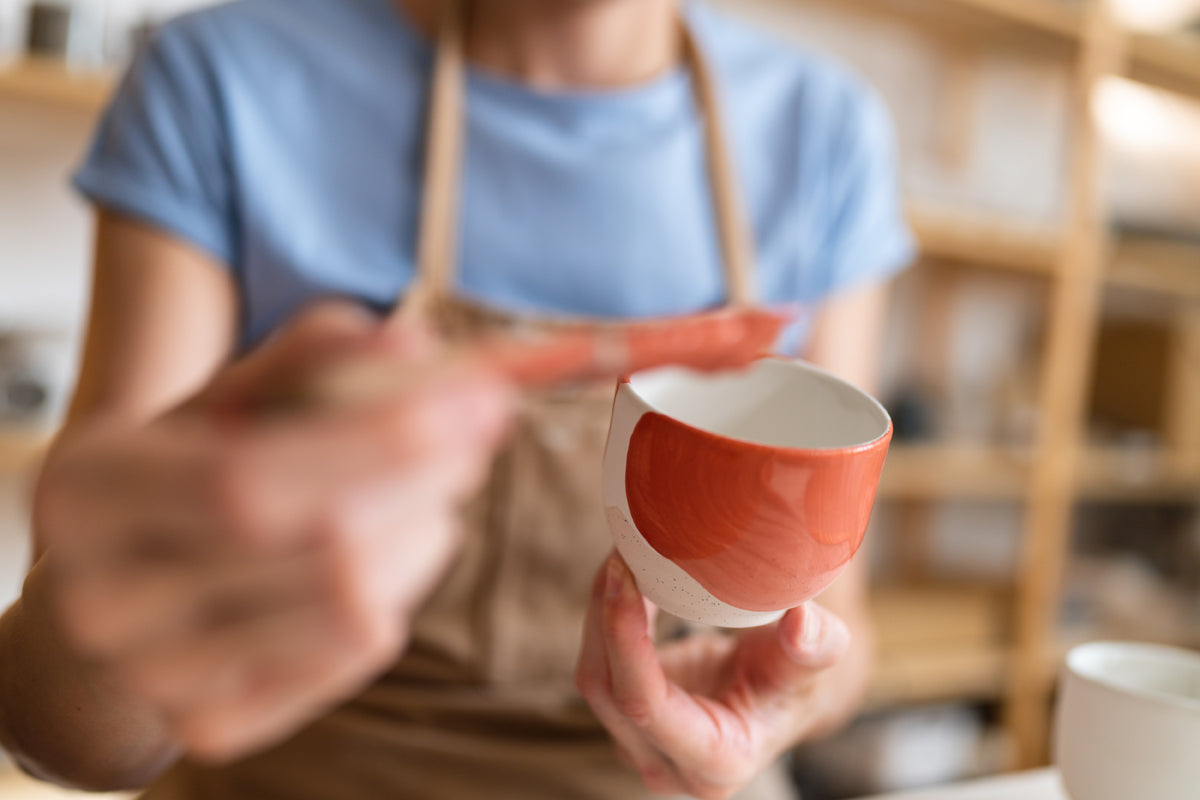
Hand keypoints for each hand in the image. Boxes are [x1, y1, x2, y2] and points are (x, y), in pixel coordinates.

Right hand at [36, 302, 513, 763]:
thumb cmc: (189, 469)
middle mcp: (103, 600)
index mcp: (89, 490)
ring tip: (433, 491)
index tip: (476, 398)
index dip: (375, 440)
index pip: (247, 478)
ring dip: (426, 531)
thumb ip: (311, 356)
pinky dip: (401, 588)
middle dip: (426, 479)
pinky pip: (354, 656)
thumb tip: (413, 345)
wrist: (124, 584)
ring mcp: (154, 679)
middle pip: (316, 550)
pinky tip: (395, 548)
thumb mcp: (228, 397)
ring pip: (353, 608)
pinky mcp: (213, 728)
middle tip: (483, 430)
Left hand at [576, 554, 852, 799]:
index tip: (626, 576)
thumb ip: (815, 647)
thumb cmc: (795, 683)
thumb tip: (804, 623)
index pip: (645, 704)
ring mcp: (640, 747)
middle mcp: (668, 766)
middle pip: (607, 690)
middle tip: (622, 551)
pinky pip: (599, 666)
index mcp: (716, 760)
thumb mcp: (813, 664)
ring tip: (624, 555)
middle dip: (606, 616)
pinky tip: (625, 577)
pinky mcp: (625, 721)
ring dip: (601, 612)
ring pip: (594, 677)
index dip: (625, 640)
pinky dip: (606, 618)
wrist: (779, 699)